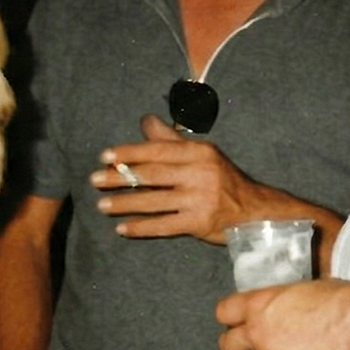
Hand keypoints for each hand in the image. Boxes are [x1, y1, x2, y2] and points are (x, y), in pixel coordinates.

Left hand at [90, 115, 271, 243]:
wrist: (255, 211)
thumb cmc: (223, 179)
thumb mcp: (202, 154)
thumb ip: (171, 140)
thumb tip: (145, 120)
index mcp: (199, 152)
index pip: (157, 150)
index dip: (129, 152)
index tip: (105, 156)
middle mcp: (200, 173)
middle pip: (152, 175)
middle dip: (120, 178)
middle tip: (94, 181)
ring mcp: (200, 199)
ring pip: (155, 201)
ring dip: (125, 204)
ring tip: (103, 206)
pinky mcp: (200, 223)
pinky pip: (164, 225)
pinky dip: (141, 228)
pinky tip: (122, 229)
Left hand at [216, 278, 349, 349]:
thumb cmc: (338, 299)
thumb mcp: (303, 289)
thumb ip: (286, 302)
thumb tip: (291, 306)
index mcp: (259, 304)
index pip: (224, 312)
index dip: (231, 319)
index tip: (240, 323)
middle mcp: (257, 332)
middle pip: (228, 346)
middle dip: (239, 348)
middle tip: (255, 349)